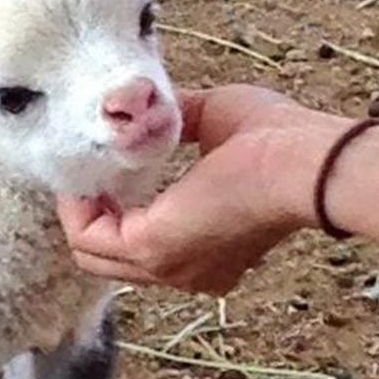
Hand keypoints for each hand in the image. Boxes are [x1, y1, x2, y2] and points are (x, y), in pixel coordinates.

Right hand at [58, 85, 346, 295]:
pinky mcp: (150, 249)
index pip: (142, 245)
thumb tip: (145, 106)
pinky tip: (81, 172)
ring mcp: (166, 268)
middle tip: (83, 169)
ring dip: (77, 208)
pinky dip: (76, 208)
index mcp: (206, 253)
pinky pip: (90, 238)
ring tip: (77, 165)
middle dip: (88, 213)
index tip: (105, 168)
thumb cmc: (280, 143)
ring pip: (92, 253)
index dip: (115, 208)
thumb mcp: (215, 121)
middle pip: (108, 258)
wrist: (302, 164)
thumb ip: (176, 121)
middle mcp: (184, 272)